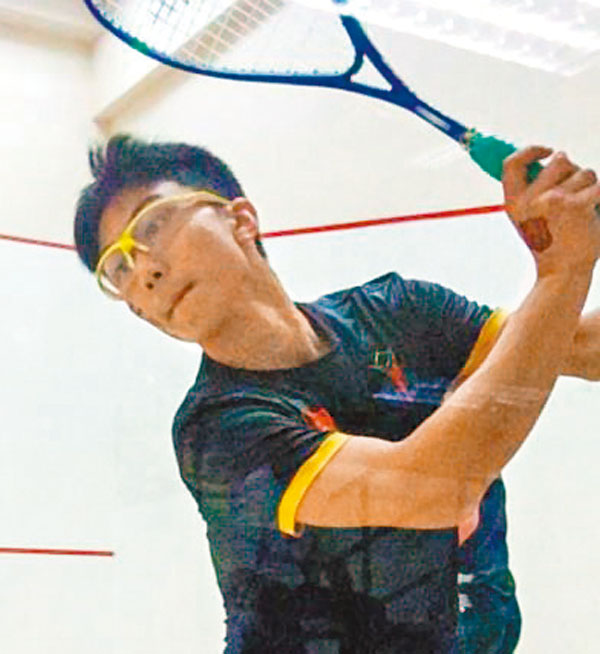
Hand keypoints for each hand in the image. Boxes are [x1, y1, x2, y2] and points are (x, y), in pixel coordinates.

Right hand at [502, 146, 599, 277]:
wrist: (562, 271)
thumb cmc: (549, 243)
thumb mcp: (528, 218)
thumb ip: (532, 189)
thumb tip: (550, 157)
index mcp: (513, 202)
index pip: (512, 163)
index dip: (531, 150)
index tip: (547, 151)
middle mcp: (530, 200)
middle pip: (559, 160)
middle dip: (573, 169)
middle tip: (574, 189)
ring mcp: (553, 201)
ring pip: (584, 172)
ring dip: (589, 186)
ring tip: (583, 209)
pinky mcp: (577, 205)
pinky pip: (598, 186)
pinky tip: (593, 211)